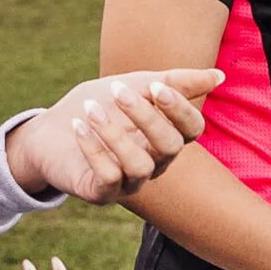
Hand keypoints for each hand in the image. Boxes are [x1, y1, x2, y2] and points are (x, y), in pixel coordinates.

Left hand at [4, 68, 219, 203]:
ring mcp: (129, 182)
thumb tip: (219, 76)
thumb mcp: (135, 86)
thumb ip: (174, 82)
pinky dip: (94, 150)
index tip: (154, 86)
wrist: (51, 130)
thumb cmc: (100, 106)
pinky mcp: (102, 193)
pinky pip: (108, 178)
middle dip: (146, 117)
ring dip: (114, 133)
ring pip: (139, 166)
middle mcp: (155, 163)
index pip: (192, 129)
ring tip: (90, 109)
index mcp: (167, 136)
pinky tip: (78, 126)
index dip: (179, 109)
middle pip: (170, 147)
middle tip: (117, 90)